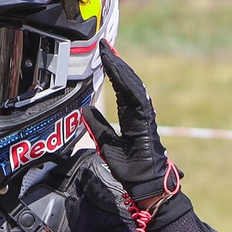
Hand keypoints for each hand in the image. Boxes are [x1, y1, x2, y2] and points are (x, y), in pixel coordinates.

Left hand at [96, 44, 175, 208]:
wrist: (146, 186)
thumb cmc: (131, 169)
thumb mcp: (106, 144)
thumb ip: (98, 126)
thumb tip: (85, 110)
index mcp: (131, 118)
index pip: (121, 89)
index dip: (113, 72)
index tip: (104, 56)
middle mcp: (140, 114)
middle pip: (128, 83)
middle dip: (116, 63)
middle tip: (105, 45)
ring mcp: (145, 118)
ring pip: (133, 88)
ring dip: (121, 70)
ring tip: (110, 53)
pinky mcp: (146, 125)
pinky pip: (137, 101)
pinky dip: (129, 86)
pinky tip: (120, 73)